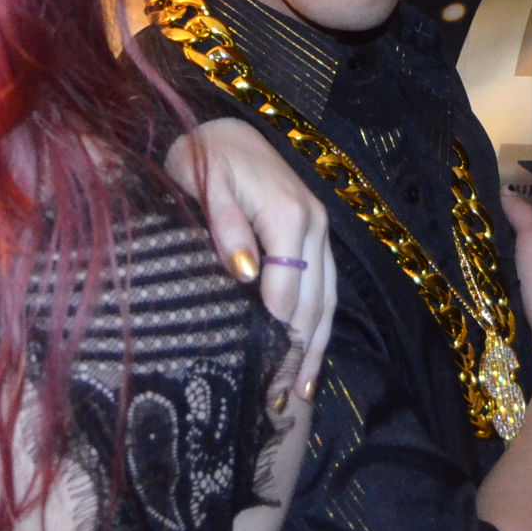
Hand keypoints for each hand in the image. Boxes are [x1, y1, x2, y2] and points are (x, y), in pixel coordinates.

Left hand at [164, 118, 333, 398]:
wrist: (225, 131)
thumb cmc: (205, 159)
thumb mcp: (205, 183)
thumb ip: (225, 225)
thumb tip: (244, 272)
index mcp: (286, 214)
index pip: (286, 288)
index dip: (275, 331)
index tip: (261, 373)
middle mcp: (313, 225)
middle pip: (312, 301)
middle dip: (297, 351)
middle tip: (278, 399)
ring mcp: (321, 232)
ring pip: (326, 300)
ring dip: (314, 347)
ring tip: (297, 393)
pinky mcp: (318, 237)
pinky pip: (326, 288)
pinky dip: (320, 326)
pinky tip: (308, 358)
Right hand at [500, 187, 531, 363]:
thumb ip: (522, 216)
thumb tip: (508, 187)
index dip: (517, 230)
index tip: (492, 227)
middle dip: (514, 259)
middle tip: (484, 254)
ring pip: (531, 287)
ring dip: (515, 284)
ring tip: (488, 281)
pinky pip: (527, 308)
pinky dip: (516, 303)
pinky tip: (504, 306)